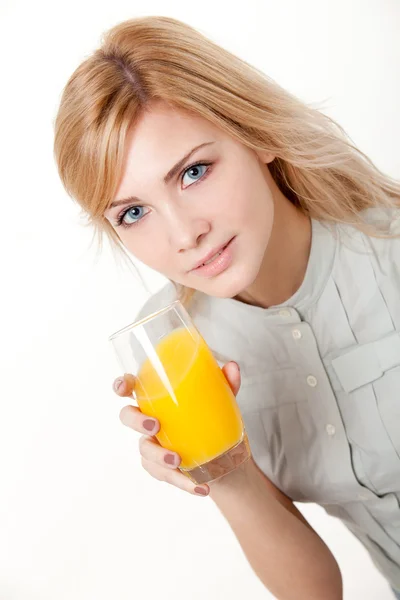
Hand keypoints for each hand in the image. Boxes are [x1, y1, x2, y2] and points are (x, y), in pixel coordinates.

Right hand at [112, 362, 241, 496]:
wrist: (227, 458)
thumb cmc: (213, 419)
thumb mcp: (223, 400)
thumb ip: (226, 383)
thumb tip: (233, 367)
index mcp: (157, 398)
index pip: (131, 387)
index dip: (121, 385)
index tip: (123, 389)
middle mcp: (149, 420)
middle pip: (128, 417)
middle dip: (136, 421)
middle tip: (155, 426)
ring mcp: (153, 446)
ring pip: (145, 452)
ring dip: (159, 457)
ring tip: (179, 461)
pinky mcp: (162, 469)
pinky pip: (166, 476)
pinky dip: (184, 482)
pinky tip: (201, 487)